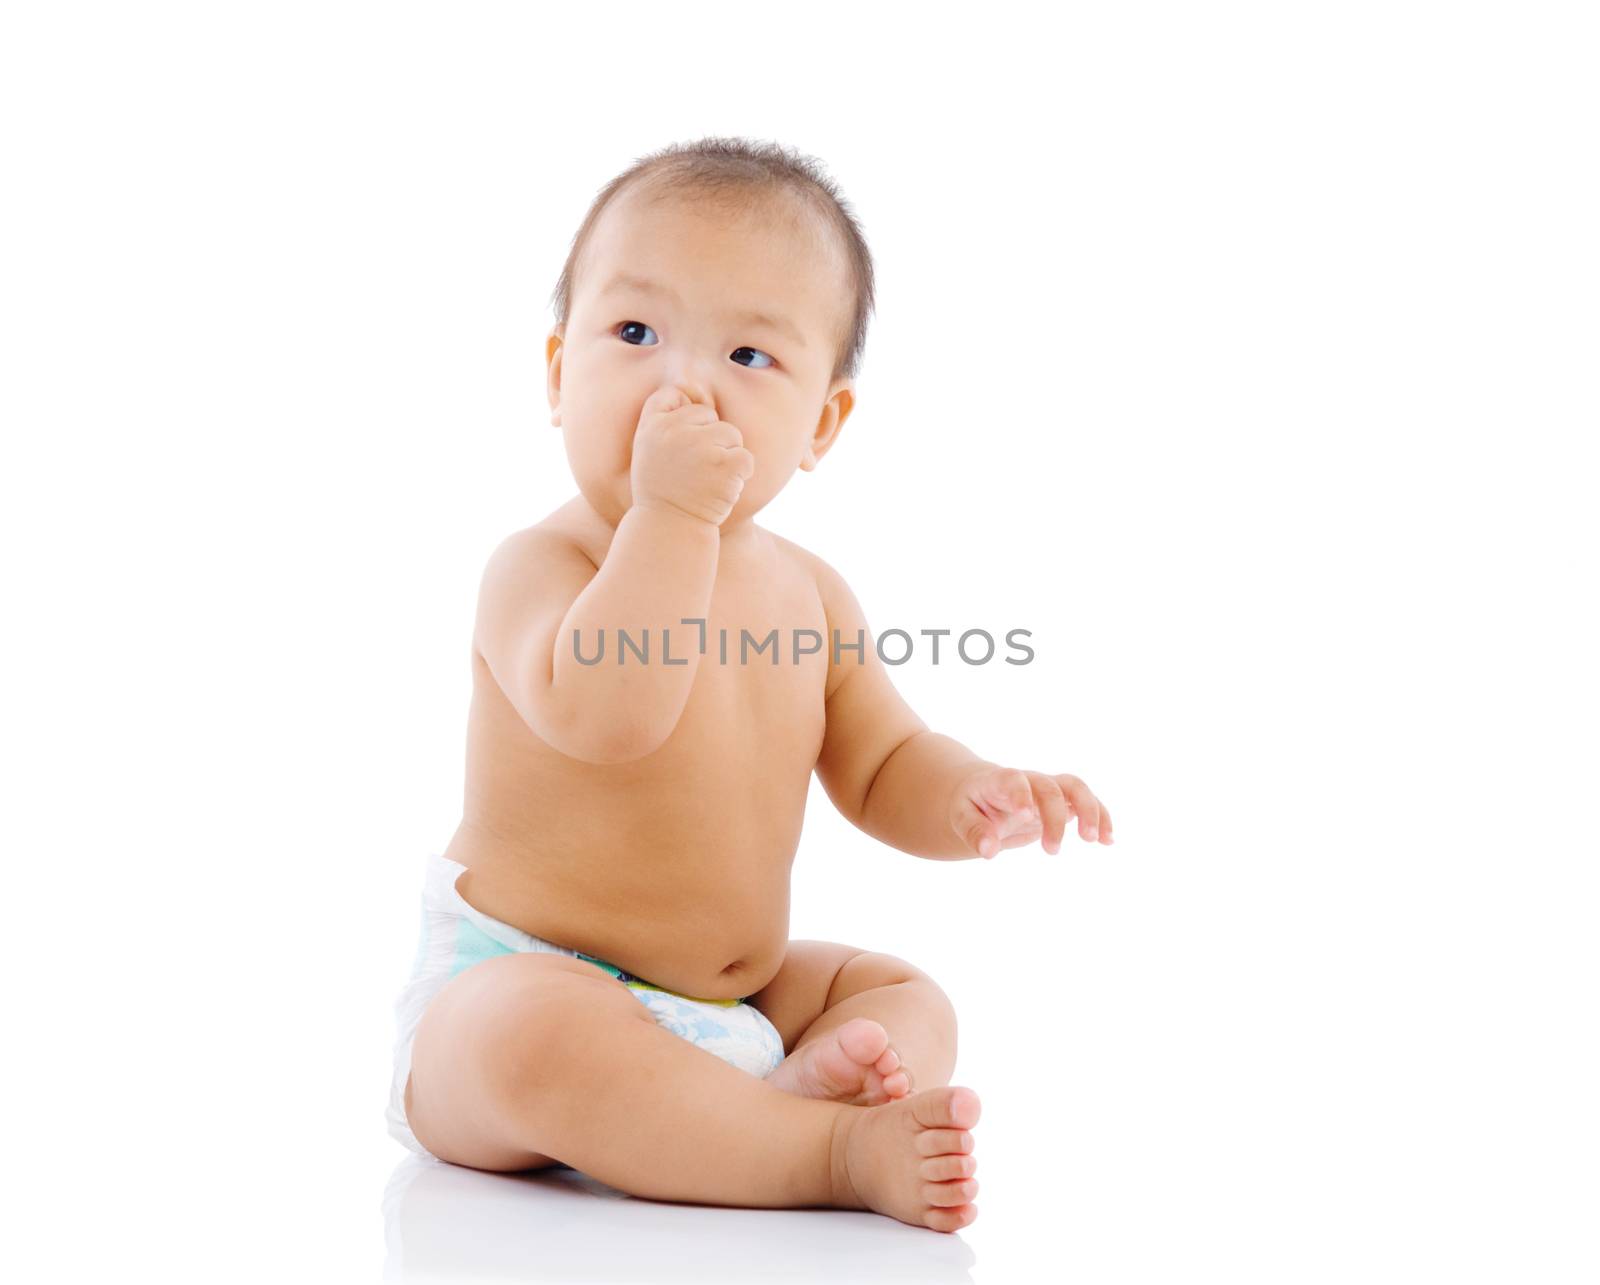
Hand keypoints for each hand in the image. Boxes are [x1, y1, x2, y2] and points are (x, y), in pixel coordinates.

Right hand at [629, 382, 756, 526]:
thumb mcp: (648, 448)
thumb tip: (696, 387)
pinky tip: (720, 489)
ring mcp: (701, 446)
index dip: (683, 418)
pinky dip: (740, 475)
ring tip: (707, 480)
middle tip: (693, 470)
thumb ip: (665, 416)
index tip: (677, 447)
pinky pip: (745, 457)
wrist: (670, 529)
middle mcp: (674, 430)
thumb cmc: (662, 489)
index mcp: (652, 424)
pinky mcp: (726, 464)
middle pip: (710, 415)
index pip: (675, 394)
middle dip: (709, 439)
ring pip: (732, 434)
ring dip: (726, 457)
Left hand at [949, 766, 1114, 858]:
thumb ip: (974, 832)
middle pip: (1050, 788)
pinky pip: (1086, 802)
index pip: (1013, 779)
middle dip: (1055, 817)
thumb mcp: (961, 817)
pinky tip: (1108, 841)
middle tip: (1052, 851)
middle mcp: (1029, 780)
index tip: (1025, 814)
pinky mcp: (1062, 800)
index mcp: (1000, 780)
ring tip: (1096, 840)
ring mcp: (1048, 788)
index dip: (1021, 794)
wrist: (984, 790)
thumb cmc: (971, 804)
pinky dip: (1100, 817)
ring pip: (1075, 788)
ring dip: (1089, 811)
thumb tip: (989, 852)